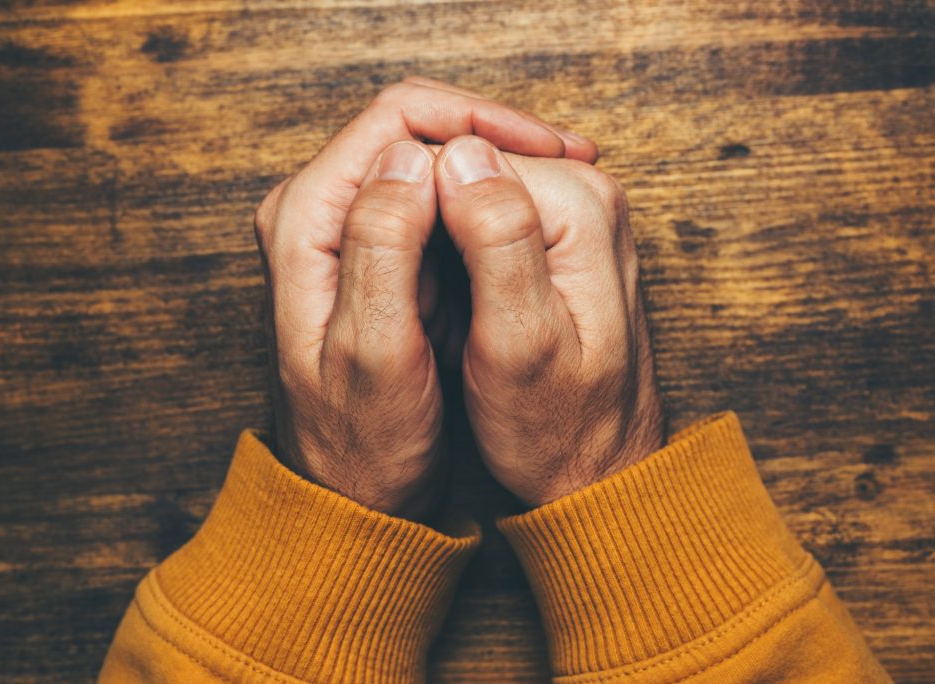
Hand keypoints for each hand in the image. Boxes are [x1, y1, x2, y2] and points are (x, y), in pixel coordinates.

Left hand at [254, 79, 596, 518]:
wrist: (354, 491)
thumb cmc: (364, 440)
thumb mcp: (375, 352)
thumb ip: (382, 246)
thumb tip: (412, 158)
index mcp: (306, 220)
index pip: (394, 120)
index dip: (478, 121)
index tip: (551, 148)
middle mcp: (316, 213)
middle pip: (410, 130)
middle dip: (491, 138)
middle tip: (571, 160)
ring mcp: (344, 231)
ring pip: (425, 161)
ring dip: (491, 168)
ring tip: (561, 182)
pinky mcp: (371, 253)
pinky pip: (430, 201)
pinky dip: (478, 202)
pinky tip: (525, 218)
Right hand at [433, 136, 663, 506]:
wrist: (599, 470)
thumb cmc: (555, 426)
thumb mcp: (518, 342)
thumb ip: (496, 240)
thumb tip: (459, 155)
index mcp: (579, 208)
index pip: (463, 153)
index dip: (410, 199)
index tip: (393, 266)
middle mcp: (588, 194)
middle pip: (470, 162)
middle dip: (424, 209)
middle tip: (407, 286)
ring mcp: (579, 213)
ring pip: (474, 186)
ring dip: (436, 227)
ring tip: (428, 295)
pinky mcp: (564, 237)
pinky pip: (489, 212)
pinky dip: (456, 243)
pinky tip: (447, 291)